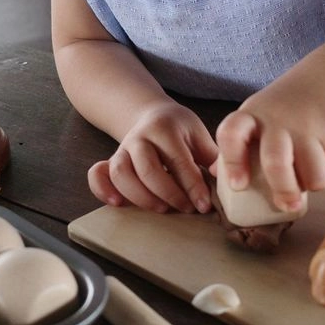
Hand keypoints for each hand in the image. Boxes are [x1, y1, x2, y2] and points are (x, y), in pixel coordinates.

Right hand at [88, 101, 216, 213]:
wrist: (152, 116)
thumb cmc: (180, 130)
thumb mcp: (199, 135)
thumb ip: (212, 157)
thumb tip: (226, 180)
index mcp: (165, 128)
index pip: (178, 161)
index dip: (192, 186)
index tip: (204, 205)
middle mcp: (140, 137)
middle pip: (148, 170)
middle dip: (169, 194)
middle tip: (186, 208)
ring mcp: (122, 148)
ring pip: (122, 174)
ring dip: (141, 197)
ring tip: (161, 209)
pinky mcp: (111, 160)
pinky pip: (97, 174)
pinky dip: (103, 190)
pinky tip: (119, 204)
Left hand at [215, 73, 324, 209]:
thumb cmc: (283, 108)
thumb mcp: (255, 116)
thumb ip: (237, 145)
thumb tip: (214, 174)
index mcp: (251, 116)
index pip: (231, 135)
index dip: (232, 162)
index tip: (238, 186)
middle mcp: (278, 119)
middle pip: (275, 162)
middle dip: (283, 191)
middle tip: (288, 205)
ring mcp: (309, 125)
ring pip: (314, 175)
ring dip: (314, 184)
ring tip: (311, 178)